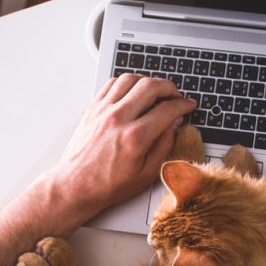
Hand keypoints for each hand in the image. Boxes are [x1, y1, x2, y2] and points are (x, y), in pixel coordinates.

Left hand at [0, 74, 195, 265]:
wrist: (76, 186)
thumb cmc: (108, 184)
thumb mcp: (147, 174)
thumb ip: (164, 146)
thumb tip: (174, 125)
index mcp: (135, 137)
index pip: (167, 109)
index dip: (183, 105)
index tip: (189, 106)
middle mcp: (119, 119)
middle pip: (151, 86)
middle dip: (170, 87)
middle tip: (176, 96)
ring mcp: (103, 111)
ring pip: (131, 79)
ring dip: (148, 81)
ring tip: (156, 91)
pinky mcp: (93, 109)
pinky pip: (112, 83)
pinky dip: (127, 82)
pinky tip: (134, 91)